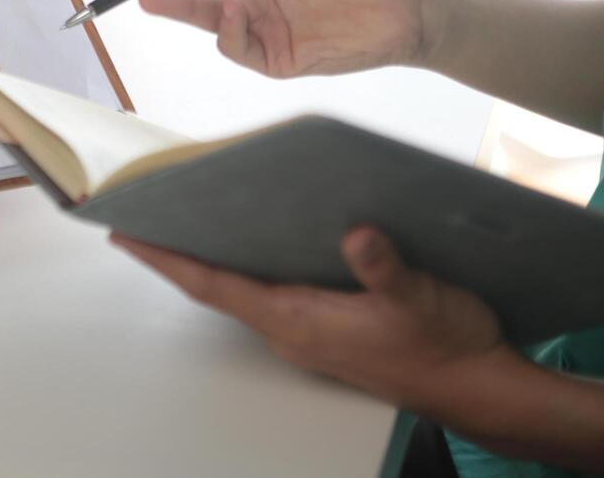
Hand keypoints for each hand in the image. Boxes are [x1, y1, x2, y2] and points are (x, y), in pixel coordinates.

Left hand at [112, 229, 509, 415]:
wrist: (478, 388)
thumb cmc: (447, 347)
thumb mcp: (420, 299)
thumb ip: (384, 269)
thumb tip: (356, 235)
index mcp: (297, 320)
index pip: (213, 285)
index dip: (166, 260)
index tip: (125, 236)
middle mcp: (290, 329)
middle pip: (214, 286)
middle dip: (174, 254)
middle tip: (141, 215)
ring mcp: (306, 332)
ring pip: (239, 290)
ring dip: (207, 260)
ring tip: (179, 219)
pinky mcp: (324, 329)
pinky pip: (267, 293)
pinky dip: (243, 267)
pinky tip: (247, 240)